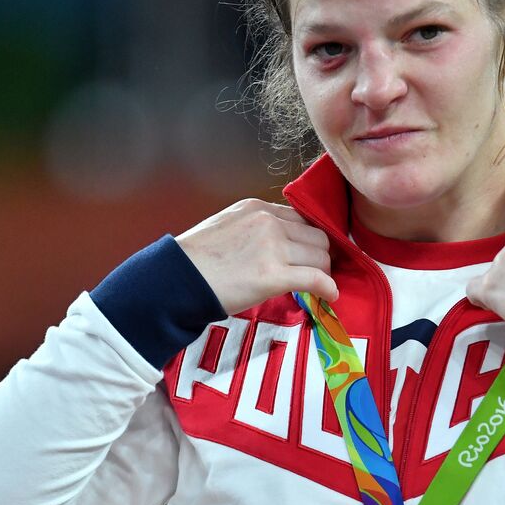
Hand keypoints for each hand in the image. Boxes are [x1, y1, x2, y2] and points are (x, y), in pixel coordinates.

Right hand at [175, 200, 337, 314]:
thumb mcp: (227, 227)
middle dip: (320, 255)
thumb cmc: (195, 260)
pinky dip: (328, 288)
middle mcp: (268, 222)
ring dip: (323, 272)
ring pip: (320, 257)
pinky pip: (316, 278)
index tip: (310, 253)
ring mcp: (272, 247)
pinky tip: (330, 295)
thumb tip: (279, 245)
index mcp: (257, 208)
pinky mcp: (274, 275)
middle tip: (316, 272)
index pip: (301, 218)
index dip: (310, 238)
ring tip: (317, 286)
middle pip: (317, 236)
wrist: (175, 280)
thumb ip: (255, 229)